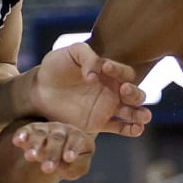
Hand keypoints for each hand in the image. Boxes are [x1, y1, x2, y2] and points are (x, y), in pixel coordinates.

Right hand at [10, 121, 94, 177]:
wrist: (53, 152)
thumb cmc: (68, 162)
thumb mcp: (76, 167)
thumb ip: (75, 168)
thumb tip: (63, 166)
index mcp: (77, 137)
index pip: (76, 140)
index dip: (72, 148)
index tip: (68, 158)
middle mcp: (61, 130)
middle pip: (57, 139)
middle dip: (51, 154)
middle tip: (47, 169)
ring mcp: (45, 129)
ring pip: (40, 135)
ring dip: (35, 146)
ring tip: (30, 157)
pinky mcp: (30, 130)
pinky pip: (25, 131)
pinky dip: (21, 136)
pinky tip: (17, 141)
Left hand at [30, 42, 150, 136]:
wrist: (38, 89)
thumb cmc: (56, 67)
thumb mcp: (71, 53)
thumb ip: (87, 57)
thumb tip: (94, 77)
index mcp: (110, 73)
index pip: (125, 72)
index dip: (119, 70)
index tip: (105, 67)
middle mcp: (113, 90)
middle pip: (136, 94)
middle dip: (135, 93)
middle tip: (124, 90)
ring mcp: (107, 108)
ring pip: (133, 112)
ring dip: (140, 114)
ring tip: (143, 116)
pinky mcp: (99, 123)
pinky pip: (120, 128)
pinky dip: (131, 130)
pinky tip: (136, 129)